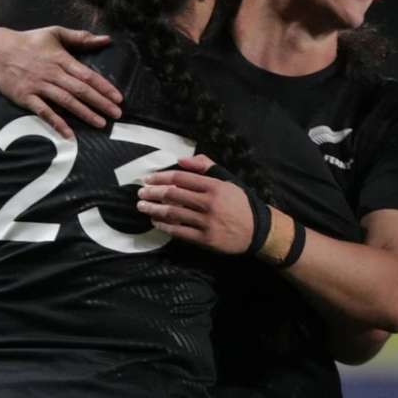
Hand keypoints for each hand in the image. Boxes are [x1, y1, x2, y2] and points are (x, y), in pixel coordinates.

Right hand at [0, 26, 122, 137]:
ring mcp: (38, 86)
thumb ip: (81, 37)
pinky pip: (43, 111)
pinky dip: (56, 122)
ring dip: (84, 113)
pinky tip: (69, 134)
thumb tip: (106, 39)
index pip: (87, 75)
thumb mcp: (55, 33)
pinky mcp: (25, 97)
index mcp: (61, 59)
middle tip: (117, 114)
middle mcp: (52, 73)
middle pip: (80, 90)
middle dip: (100, 103)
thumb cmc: (29, 42)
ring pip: (66, 101)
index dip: (104, 87)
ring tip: (101, 124)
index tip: (119, 98)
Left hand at [136, 155, 253, 253]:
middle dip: (153, 193)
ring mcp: (207, 222)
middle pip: (174, 195)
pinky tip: (155, 222)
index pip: (181, 178)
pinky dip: (165, 226)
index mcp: (214, 185)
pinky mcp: (205, 239)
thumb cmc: (239, 202)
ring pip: (174, 213)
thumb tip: (181, 160)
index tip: (148, 178)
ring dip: (154, 209)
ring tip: (142, 206)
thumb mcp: (227, 179)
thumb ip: (205, 167)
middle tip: (141, 192)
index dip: (161, 177)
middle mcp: (209, 202)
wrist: (257, 230)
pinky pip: (180, 232)